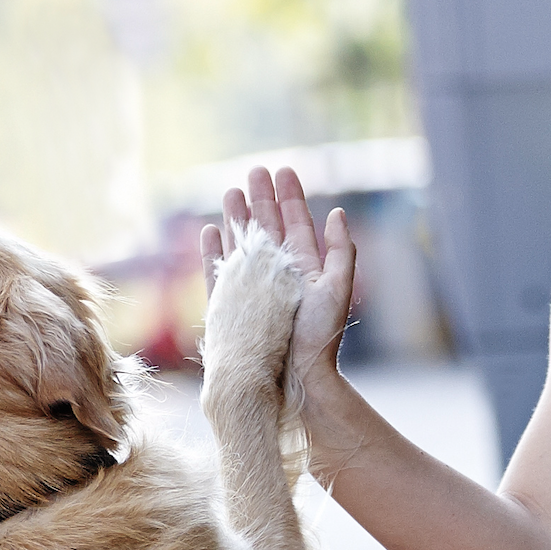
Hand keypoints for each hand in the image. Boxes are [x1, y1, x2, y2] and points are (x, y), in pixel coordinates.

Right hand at [199, 166, 355, 395]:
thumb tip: (338, 213)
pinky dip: (214, 251)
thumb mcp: (338, 290)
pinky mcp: (232, 304)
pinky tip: (210, 231)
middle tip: (254, 170)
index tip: (283, 170)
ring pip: (243, 244)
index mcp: (305, 270)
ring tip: (230, 192)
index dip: (291, 197)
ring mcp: (254, 288)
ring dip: (236, 217)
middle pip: (268, 227)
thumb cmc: (319, 339)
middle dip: (261, 198)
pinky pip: (219, 272)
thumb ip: (340, 252)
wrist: (293, 379)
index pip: (297, 224)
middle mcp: (279, 275)